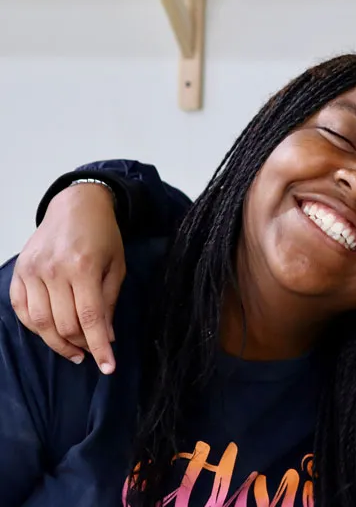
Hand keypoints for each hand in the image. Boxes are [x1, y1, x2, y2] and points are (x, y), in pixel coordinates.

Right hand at [9, 183, 125, 373]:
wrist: (76, 206)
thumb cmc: (103, 236)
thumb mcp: (117, 266)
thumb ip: (109, 302)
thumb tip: (106, 336)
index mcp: (84, 267)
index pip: (90, 319)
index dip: (99, 347)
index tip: (108, 367)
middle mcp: (54, 270)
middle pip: (64, 324)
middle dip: (81, 345)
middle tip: (92, 352)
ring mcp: (32, 271)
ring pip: (40, 322)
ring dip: (57, 342)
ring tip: (74, 350)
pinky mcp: (19, 271)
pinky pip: (21, 309)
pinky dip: (36, 327)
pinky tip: (51, 333)